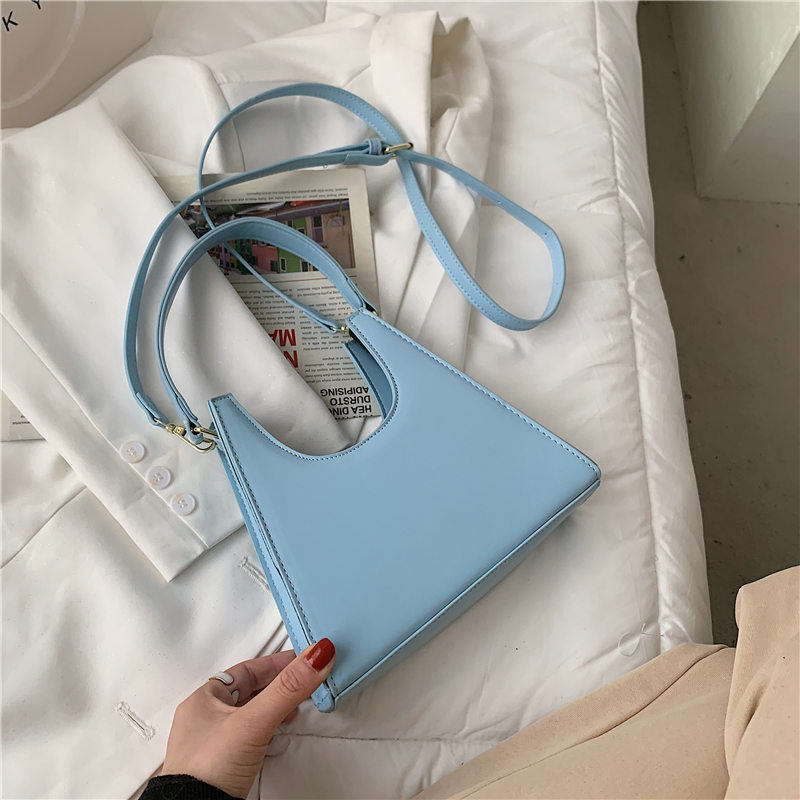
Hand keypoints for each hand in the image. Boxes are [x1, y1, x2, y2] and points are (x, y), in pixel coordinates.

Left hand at [161, 639, 334, 797]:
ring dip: (274, 708)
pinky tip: (275, 736)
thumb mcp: (254, 721)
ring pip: (250, 714)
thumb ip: (287, 688)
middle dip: (278, 685)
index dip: (276, 663)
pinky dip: (267, 730)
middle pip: (249, 691)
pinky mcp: (223, 767)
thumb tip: (315, 656)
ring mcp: (212, 744)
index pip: (246, 669)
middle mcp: (205, 720)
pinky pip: (249, 737)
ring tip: (294, 706)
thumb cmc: (207, 772)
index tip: (301, 660)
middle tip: (304, 680)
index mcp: (203, 700)